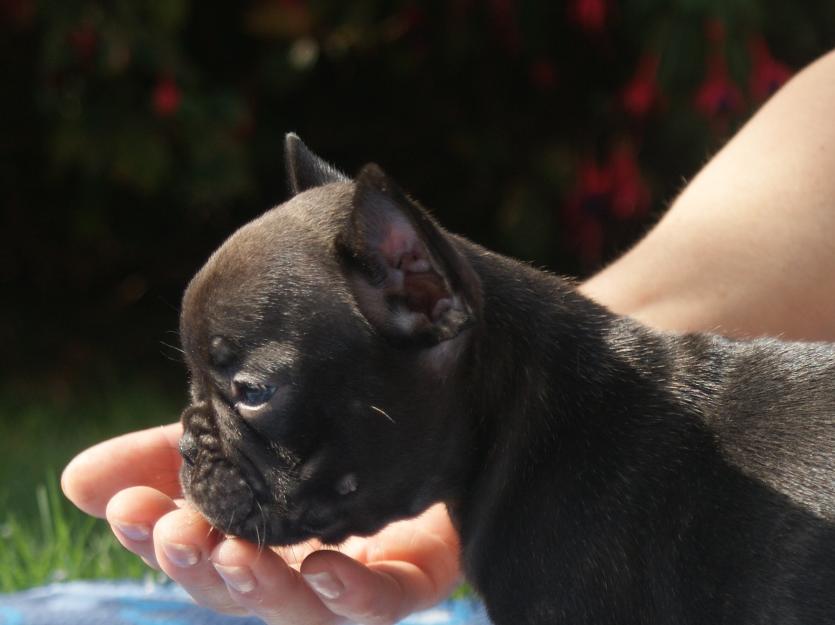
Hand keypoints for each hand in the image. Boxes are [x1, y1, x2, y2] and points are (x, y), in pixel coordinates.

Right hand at [61, 423, 461, 624]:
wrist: (428, 430)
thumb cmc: (327, 444)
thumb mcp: (243, 437)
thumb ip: (167, 456)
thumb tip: (77, 481)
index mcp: (256, 539)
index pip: (195, 552)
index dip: (155, 537)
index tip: (125, 507)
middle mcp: (300, 569)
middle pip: (239, 590)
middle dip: (200, 567)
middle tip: (176, 533)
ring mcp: (356, 578)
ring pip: (302, 607)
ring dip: (262, 587)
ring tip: (235, 554)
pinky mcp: (413, 577)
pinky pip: (384, 601)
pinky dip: (352, 594)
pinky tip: (325, 570)